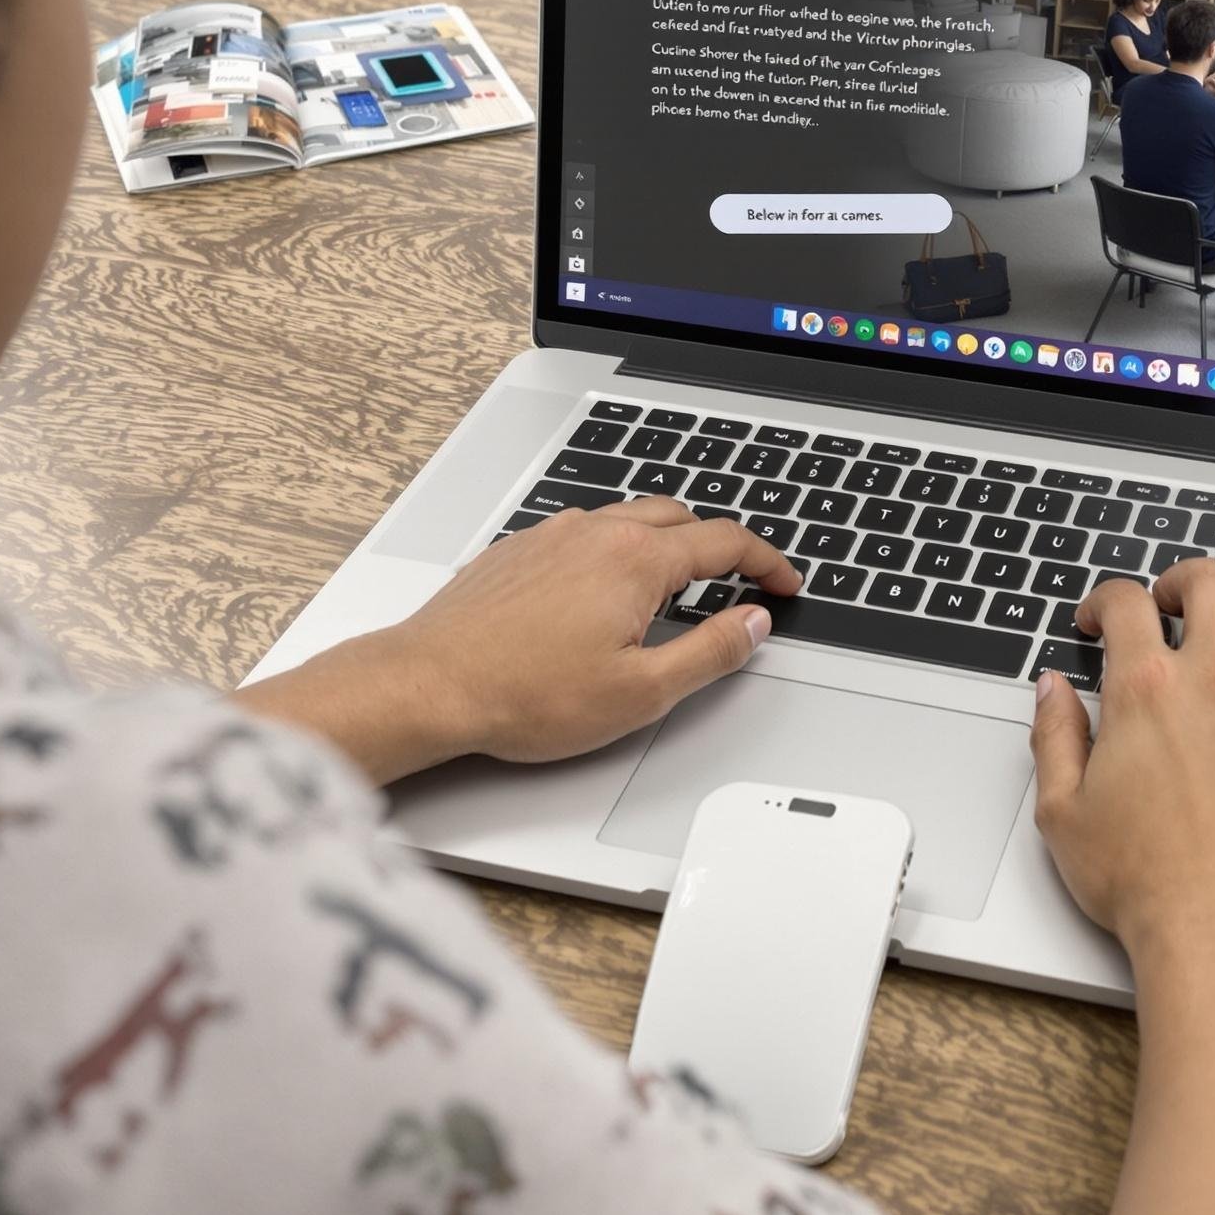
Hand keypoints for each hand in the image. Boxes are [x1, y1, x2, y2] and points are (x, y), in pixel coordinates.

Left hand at [250, 498, 801, 781]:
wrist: (429, 685)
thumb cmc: (524, 694)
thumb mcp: (642, 693)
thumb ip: (711, 652)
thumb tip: (752, 624)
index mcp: (635, 560)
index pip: (724, 542)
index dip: (767, 563)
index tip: (785, 583)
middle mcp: (595, 533)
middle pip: (680, 519)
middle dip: (719, 548)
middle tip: (738, 585)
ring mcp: (551, 536)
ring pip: (629, 520)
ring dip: (666, 545)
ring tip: (676, 590)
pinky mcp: (517, 550)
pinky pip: (584, 533)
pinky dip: (615, 550)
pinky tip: (605, 593)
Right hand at [1028, 561, 1214, 980]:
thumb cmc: (1148, 886)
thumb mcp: (1063, 815)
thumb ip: (1054, 739)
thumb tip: (1052, 692)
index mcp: (1147, 691)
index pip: (1127, 603)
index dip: (1107, 601)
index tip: (1102, 620)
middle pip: (1212, 584)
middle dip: (1184, 581)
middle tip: (1171, 601)